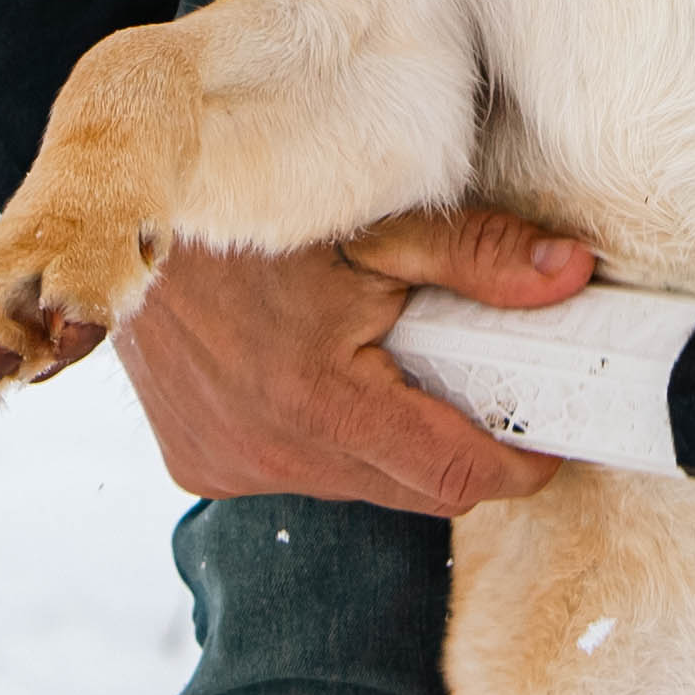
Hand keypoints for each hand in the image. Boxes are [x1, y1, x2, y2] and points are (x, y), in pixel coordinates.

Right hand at [110, 205, 593, 515]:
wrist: (121, 209)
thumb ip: (478, 256)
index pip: (456, 475)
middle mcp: (269, 450)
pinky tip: (311, 376)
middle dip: (461, 450)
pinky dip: (324, 440)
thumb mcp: (376, 219)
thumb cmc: (257, 205)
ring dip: (387, 443)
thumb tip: (573, 275)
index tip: (555, 436)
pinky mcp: (198, 462)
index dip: (522, 463)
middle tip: (484, 385)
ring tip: (385, 363)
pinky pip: (295, 472)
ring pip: (355, 484)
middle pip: (412, 488)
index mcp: (321, 398)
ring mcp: (227, 463)